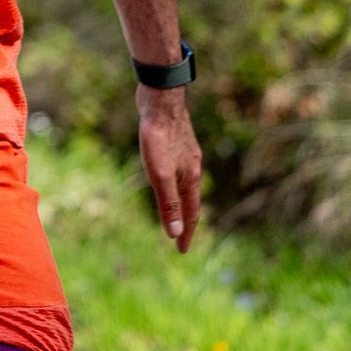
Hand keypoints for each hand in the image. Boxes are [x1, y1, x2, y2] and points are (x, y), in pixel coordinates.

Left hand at [137, 86, 201, 251]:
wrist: (159, 100)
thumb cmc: (159, 137)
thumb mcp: (160, 174)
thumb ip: (168, 203)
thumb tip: (174, 233)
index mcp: (190, 179)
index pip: (190, 214)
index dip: (186, 233)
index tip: (181, 251)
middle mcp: (191, 168)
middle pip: (189, 201)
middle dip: (184, 221)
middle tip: (178, 238)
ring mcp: (184, 155)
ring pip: (183, 185)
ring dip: (179, 202)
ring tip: (174, 212)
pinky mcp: (174, 143)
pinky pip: (176, 171)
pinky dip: (173, 183)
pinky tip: (167, 178)